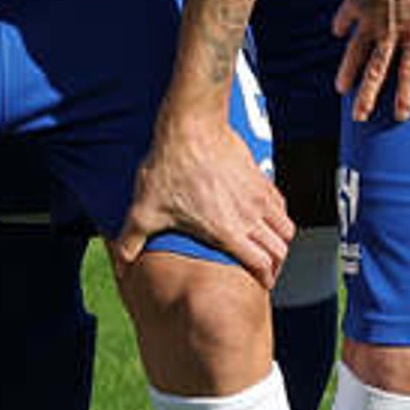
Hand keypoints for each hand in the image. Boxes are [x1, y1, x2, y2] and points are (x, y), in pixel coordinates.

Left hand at [119, 102, 295, 287]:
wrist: (192, 126)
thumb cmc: (170, 167)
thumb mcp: (144, 209)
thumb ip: (133, 239)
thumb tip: (122, 259)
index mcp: (227, 230)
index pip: (261, 263)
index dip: (264, 278)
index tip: (260, 283)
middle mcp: (249, 216)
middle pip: (280, 248)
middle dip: (276, 263)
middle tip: (266, 269)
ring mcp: (258, 195)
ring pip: (286, 227)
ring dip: (281, 240)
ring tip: (269, 245)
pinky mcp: (260, 177)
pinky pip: (281, 203)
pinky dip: (279, 215)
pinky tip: (265, 215)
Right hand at [332, 0, 409, 122]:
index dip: (406, 94)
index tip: (401, 115)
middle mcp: (389, 30)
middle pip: (376, 70)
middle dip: (367, 96)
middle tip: (359, 118)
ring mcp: (367, 18)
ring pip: (355, 52)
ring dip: (348, 72)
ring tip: (341, 89)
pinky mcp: (352, 1)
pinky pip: (345, 20)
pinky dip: (341, 27)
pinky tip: (337, 34)